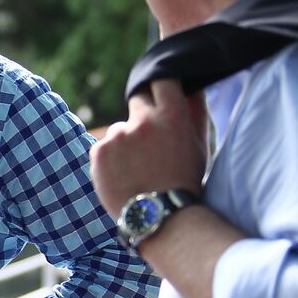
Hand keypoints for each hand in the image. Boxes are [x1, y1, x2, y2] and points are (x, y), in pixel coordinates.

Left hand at [90, 78, 207, 218]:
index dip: (159, 82)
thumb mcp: (199, 146)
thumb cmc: (184, 182)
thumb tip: (193, 85)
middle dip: (143, 114)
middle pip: (138, 99)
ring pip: (120, 129)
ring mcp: (118, 136)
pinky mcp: (98, 151)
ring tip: (138, 170)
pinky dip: (111, 158)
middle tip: (149, 139)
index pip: (162, 78)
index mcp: (171, 116)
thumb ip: (196, 111)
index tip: (159, 89)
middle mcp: (142, 121)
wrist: (160, 219)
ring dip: (126, 142)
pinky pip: (105, 147)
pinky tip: (124, 177)